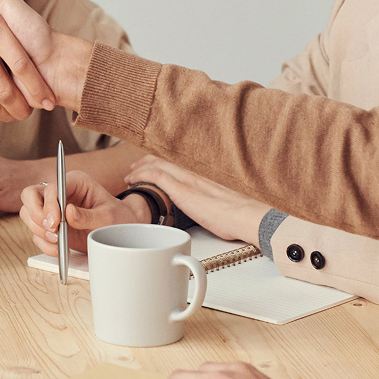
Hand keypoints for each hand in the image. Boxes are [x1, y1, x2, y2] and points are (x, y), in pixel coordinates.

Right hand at [18, 171, 146, 253]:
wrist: (121, 233)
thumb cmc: (118, 219)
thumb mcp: (109, 217)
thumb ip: (89, 215)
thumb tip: (68, 212)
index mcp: (75, 182)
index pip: (51, 187)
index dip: (49, 204)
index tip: (55, 223)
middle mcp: (60, 193)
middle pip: (30, 195)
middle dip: (36, 215)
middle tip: (52, 230)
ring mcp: (52, 209)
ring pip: (28, 214)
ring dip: (39, 230)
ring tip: (58, 241)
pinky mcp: (51, 226)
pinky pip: (36, 234)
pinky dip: (45, 244)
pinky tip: (60, 249)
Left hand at [123, 154, 271, 243]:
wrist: (249, 217)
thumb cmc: (240, 217)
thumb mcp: (222, 207)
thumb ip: (210, 205)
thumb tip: (208, 215)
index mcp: (203, 178)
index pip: (176, 164)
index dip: (159, 163)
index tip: (148, 167)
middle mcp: (194, 174)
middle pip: (163, 160)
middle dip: (145, 163)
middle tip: (133, 169)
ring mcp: (188, 181)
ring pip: (157, 165)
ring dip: (139, 168)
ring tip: (129, 176)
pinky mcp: (183, 191)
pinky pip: (157, 176)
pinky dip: (142, 175)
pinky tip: (134, 180)